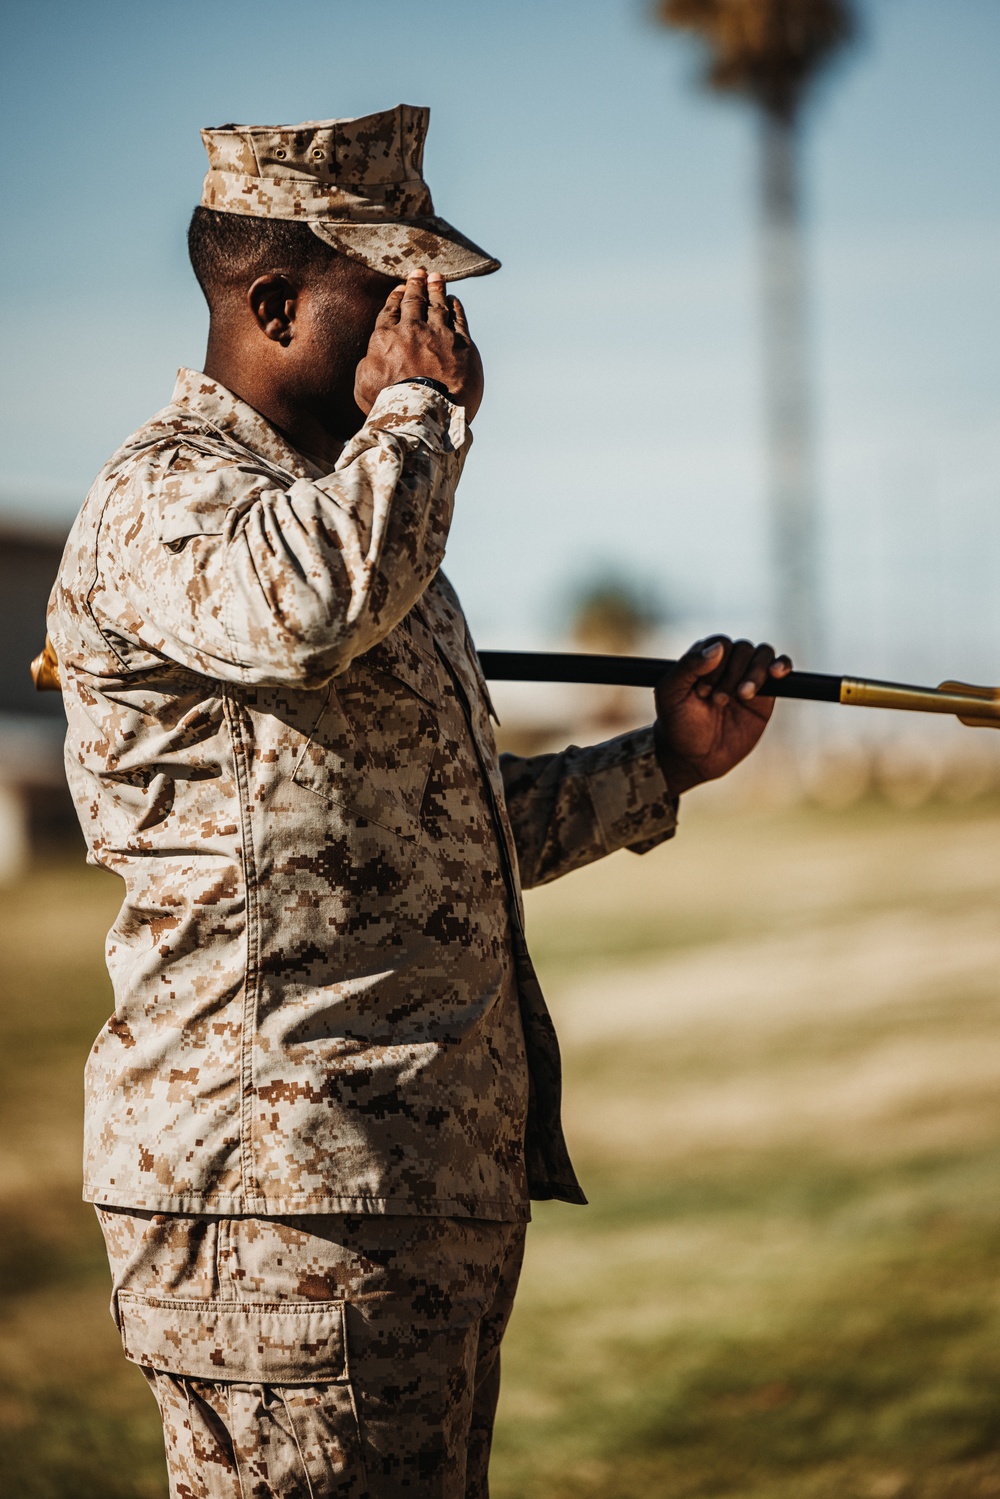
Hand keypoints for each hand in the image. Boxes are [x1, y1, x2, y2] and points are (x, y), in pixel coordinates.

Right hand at [354, 269, 484, 418]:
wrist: (424, 412)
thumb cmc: (389, 404)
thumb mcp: (363, 385)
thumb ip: (367, 364)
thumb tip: (373, 356)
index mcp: (385, 337)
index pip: (390, 311)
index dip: (396, 297)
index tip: (399, 289)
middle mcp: (412, 329)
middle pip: (414, 301)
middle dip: (416, 284)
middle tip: (419, 273)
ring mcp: (439, 335)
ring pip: (438, 304)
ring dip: (436, 288)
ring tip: (436, 278)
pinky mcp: (462, 344)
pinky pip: (458, 318)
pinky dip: (455, 307)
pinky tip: (454, 301)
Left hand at [653, 636, 791, 794]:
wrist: (693, 757)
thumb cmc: (678, 723)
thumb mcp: (670, 692)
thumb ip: (689, 665)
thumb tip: (719, 647)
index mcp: (703, 658)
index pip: (720, 643)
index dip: (715, 664)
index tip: (702, 692)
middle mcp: (727, 664)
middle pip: (743, 648)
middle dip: (732, 674)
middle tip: (718, 701)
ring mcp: (747, 677)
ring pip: (763, 654)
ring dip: (755, 673)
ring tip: (743, 696)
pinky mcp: (766, 695)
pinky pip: (780, 668)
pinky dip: (782, 664)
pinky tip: (776, 673)